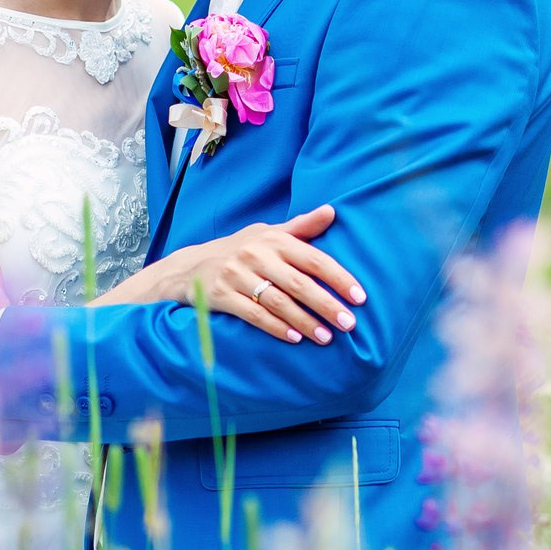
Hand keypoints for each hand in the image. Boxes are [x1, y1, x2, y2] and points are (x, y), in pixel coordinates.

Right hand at [117, 204, 363, 344]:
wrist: (191, 267)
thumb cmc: (240, 250)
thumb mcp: (267, 233)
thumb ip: (301, 226)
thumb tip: (332, 211)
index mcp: (273, 239)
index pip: (314, 259)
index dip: (339, 278)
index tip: (360, 297)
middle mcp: (256, 254)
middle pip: (299, 283)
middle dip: (327, 305)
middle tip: (349, 324)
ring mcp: (237, 275)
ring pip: (278, 301)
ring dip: (305, 321)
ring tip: (326, 337)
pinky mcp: (222, 295)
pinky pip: (253, 314)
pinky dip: (276, 327)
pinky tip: (295, 338)